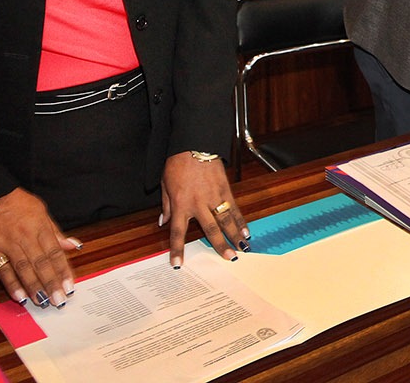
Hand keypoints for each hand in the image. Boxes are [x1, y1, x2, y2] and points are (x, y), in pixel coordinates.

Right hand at [0, 187, 80, 306]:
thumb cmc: (19, 204)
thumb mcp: (42, 212)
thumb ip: (56, 233)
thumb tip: (74, 246)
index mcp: (40, 227)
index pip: (54, 252)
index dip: (63, 271)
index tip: (70, 286)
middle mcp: (25, 237)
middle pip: (40, 263)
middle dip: (51, 283)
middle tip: (60, 300)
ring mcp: (8, 245)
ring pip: (23, 269)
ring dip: (34, 287)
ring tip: (43, 302)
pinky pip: (3, 270)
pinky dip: (12, 284)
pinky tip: (20, 296)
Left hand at [161, 152, 248, 266]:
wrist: (194, 144)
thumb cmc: (177, 163)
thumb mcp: (165, 184)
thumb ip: (165, 205)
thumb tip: (163, 222)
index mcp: (180, 205)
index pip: (177, 232)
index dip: (177, 250)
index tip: (178, 264)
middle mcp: (198, 204)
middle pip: (210, 230)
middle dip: (220, 245)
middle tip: (229, 258)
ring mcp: (214, 197)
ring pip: (226, 221)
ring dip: (235, 235)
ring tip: (243, 248)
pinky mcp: (225, 189)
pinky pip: (234, 208)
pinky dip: (240, 220)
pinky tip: (246, 230)